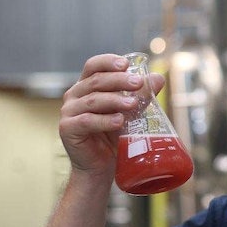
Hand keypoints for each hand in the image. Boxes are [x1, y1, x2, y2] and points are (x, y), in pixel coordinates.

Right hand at [59, 54, 165, 176]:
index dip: (108, 62)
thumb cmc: (113, 135)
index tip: (126, 64)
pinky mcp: (67, 129)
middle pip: (96, 81)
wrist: (101, 165)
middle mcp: (74, 95)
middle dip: (119, 80)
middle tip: (138, 83)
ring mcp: (69, 112)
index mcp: (87, 85)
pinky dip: (105, 121)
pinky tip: (119, 121)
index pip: (93, 65)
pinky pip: (87, 121)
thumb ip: (141, 95)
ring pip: (93, 100)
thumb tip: (158, 78)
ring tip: (132, 105)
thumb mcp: (129, 112)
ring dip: (115, 100)